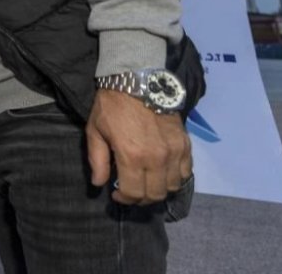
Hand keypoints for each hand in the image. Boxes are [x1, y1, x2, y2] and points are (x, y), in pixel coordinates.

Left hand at [86, 88, 191, 205]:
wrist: (137, 81)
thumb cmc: (111, 106)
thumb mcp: (95, 131)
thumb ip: (97, 160)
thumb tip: (99, 183)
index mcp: (132, 156)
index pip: (134, 193)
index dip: (124, 199)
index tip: (116, 195)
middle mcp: (157, 158)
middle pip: (155, 194)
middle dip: (141, 198)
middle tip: (132, 191)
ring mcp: (174, 151)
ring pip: (173, 186)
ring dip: (160, 189)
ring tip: (147, 182)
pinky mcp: (185, 144)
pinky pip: (186, 171)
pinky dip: (176, 177)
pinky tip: (163, 172)